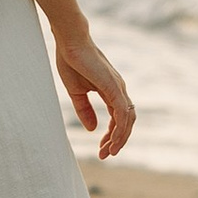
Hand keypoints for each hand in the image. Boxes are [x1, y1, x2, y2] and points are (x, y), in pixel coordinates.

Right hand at [54, 27, 135, 160]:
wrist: (70, 42)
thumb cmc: (72, 62)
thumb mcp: (76, 92)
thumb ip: (84, 110)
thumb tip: (93, 129)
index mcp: (111, 90)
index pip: (118, 118)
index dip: (112, 135)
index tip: (101, 149)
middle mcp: (119, 89)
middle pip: (127, 121)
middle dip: (118, 140)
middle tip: (105, 155)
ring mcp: (118, 87)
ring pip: (128, 119)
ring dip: (120, 138)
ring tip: (108, 152)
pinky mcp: (114, 87)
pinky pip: (122, 113)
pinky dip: (119, 128)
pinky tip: (111, 140)